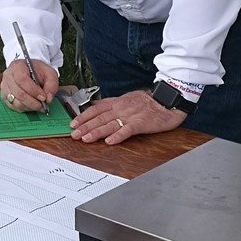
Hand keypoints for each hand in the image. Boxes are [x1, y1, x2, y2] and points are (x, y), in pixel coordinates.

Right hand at [0, 60, 57, 112]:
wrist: (29, 71)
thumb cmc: (38, 71)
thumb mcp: (49, 73)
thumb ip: (51, 84)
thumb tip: (48, 99)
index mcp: (17, 66)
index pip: (22, 80)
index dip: (33, 91)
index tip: (43, 97)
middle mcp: (8, 76)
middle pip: (18, 93)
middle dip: (32, 102)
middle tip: (43, 105)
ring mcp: (4, 87)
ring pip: (15, 102)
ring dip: (29, 107)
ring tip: (39, 106)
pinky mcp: (4, 96)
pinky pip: (13, 107)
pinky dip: (24, 109)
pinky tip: (31, 106)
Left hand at [70, 89, 184, 144]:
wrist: (167, 100)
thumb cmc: (149, 101)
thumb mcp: (127, 98)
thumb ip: (112, 104)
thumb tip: (95, 106)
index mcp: (118, 102)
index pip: (96, 109)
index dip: (83, 116)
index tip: (73, 123)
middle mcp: (122, 108)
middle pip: (100, 117)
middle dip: (85, 126)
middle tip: (74, 134)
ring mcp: (131, 115)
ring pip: (110, 124)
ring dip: (97, 132)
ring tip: (86, 139)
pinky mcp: (141, 123)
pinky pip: (128, 130)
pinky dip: (118, 135)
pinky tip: (110, 141)